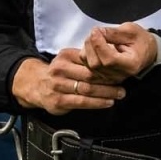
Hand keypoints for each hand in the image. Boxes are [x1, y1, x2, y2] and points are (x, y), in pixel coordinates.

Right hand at [11, 49, 125, 114]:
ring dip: (106, 92)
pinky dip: (97, 103)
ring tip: (119, 94)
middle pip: (90, 75)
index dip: (107, 67)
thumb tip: (111, 60)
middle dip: (109, 81)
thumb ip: (85, 59)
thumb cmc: (60, 72)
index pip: (90, 61)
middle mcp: (60, 70)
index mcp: (65, 56)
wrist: (36, 85)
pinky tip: (108, 102)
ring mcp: (58, 86)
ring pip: (87, 89)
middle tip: (124, 84)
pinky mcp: (58, 101)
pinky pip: (81, 102)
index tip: (120, 71)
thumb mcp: (69, 59)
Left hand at [83, 24, 155, 80]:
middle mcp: (119, 75)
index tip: (97, 30)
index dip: (99, 44)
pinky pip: (87, 67)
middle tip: (96, 31)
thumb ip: (113, 32)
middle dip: (91, 44)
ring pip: (89, 66)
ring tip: (96, 37)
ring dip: (87, 48)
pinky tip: (93, 46)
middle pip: (96, 64)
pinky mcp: (103, 78)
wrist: (146, 53)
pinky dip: (86, 54)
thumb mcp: (131, 31)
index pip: (109, 59)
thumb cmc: (140, 41)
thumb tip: (96, 32)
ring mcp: (110, 78)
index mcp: (130, 64)